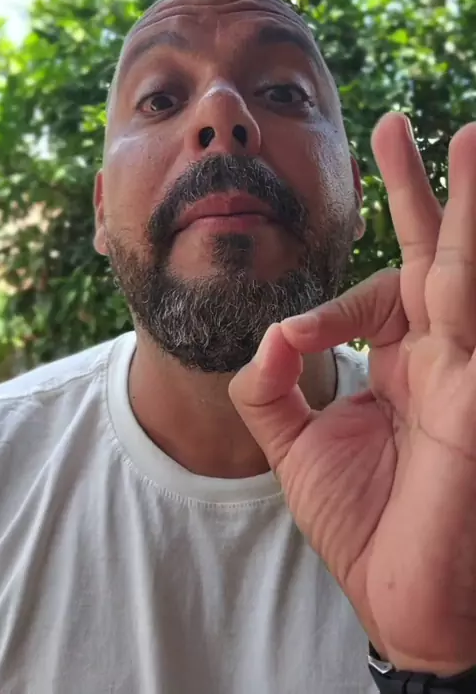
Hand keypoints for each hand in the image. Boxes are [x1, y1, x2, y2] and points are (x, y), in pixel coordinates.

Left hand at [229, 113, 475, 676]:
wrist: (401, 599)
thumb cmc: (362, 525)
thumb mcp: (296, 445)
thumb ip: (270, 385)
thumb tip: (271, 333)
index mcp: (401, 362)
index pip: (372, 297)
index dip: (328, 309)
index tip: (295, 341)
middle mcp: (442, 355)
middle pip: (432, 254)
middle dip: (420, 190)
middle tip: (397, 125)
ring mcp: (468, 370)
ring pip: (467, 269)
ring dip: (469, 206)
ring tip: (471, 136)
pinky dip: (475, 264)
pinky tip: (474, 218)